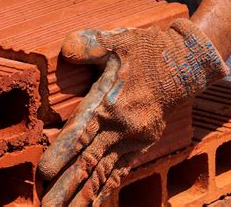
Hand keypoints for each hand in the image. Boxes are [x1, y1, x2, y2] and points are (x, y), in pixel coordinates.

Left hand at [38, 19, 227, 205]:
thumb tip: (68, 50)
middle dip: (66, 187)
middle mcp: (121, 129)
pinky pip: (118, 173)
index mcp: (111, 104)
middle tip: (47, 206)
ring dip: (83, 196)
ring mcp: (132, 141)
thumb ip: (90, 44)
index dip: (62, 153)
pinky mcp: (139, 146)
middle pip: (89, 162)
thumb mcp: (118, 40)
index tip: (44, 173)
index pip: (81, 133)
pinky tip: (91, 205)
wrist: (185, 66)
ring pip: (103, 174)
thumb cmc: (146, 51)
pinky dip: (104, 191)